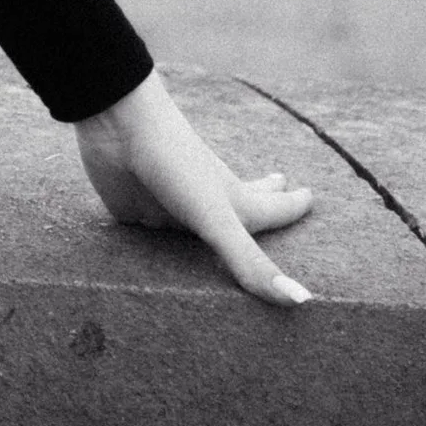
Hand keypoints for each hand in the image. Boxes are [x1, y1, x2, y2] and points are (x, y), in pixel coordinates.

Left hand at [74, 68, 314, 306]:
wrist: (116, 124)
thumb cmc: (176, 162)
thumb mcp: (218, 217)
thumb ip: (250, 262)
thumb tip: (301, 301)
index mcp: (230, 201)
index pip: (270, 209)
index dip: (291, 206)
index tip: (310, 196)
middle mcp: (204, 205)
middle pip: (237, 209)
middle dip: (262, 200)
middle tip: (282, 184)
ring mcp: (170, 208)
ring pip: (194, 229)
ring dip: (207, 232)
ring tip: (220, 226)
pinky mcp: (135, 214)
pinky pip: (150, 240)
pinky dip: (157, 246)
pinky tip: (155, 247)